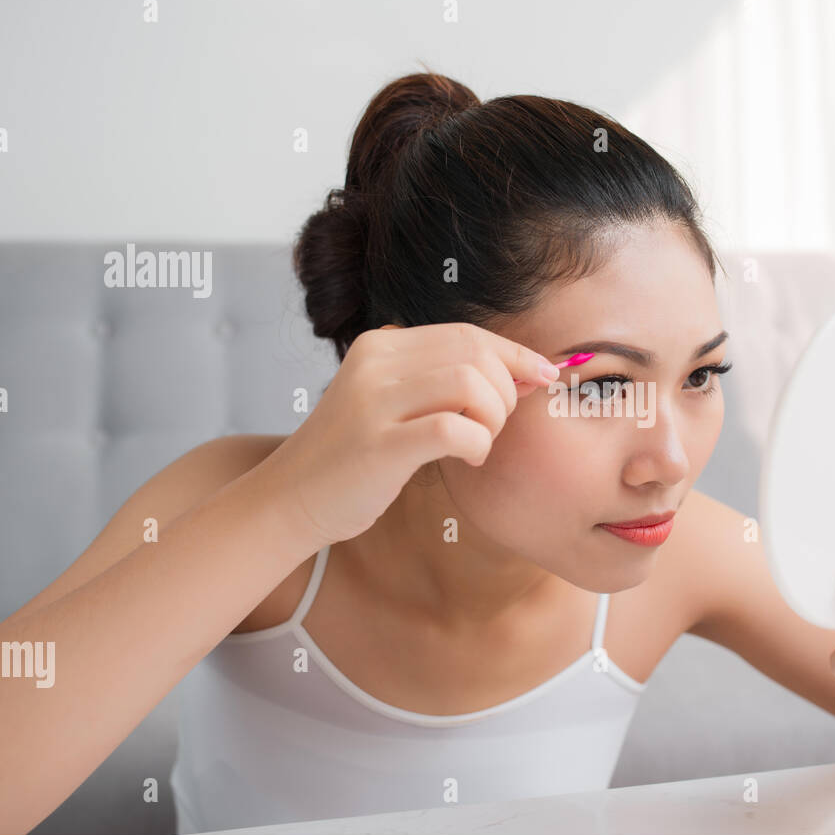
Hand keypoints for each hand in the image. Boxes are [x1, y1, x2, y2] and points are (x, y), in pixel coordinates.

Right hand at [253, 321, 560, 548]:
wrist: (289, 501)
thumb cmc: (355, 460)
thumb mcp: (396, 405)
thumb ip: (449, 384)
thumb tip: (530, 372)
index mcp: (381, 347)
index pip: (467, 334)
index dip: (515, 354)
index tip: (544, 376)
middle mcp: (374, 363)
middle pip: (474, 353)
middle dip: (505, 390)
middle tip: (493, 425)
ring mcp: (373, 403)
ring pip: (469, 384)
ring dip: (492, 417)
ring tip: (479, 441)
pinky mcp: (378, 446)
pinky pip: (454, 428)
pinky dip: (477, 443)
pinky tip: (469, 457)